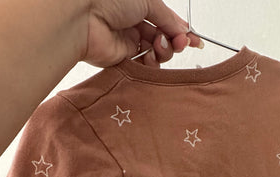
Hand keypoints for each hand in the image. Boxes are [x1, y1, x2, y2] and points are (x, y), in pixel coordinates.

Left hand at [81, 0, 202, 67]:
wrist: (84, 17)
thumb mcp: (149, 0)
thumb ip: (168, 18)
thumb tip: (182, 30)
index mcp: (139, 5)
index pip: (166, 20)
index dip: (181, 31)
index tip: (194, 41)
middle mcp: (133, 23)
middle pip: (163, 38)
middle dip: (175, 41)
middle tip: (180, 43)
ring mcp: (128, 42)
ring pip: (156, 53)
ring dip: (164, 51)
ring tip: (159, 46)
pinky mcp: (122, 60)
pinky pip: (143, 66)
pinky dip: (151, 64)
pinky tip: (150, 57)